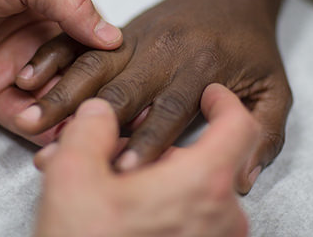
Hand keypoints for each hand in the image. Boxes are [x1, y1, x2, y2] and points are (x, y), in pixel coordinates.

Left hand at [0, 0, 121, 142]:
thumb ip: (71, 5)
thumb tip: (113, 37)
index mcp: (43, 5)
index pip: (83, 35)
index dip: (100, 53)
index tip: (118, 68)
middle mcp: (30, 38)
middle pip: (70, 70)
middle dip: (84, 87)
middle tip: (100, 103)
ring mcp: (9, 68)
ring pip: (47, 96)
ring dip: (65, 110)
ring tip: (84, 123)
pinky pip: (17, 114)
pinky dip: (37, 125)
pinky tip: (57, 133)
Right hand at [13, 0, 291, 192]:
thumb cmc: (252, 46)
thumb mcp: (276, 88)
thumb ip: (264, 131)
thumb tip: (244, 177)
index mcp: (203, 66)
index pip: (170, 109)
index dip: (146, 141)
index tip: (122, 169)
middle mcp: (165, 51)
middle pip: (121, 90)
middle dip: (88, 122)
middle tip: (56, 149)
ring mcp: (138, 38)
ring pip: (93, 67)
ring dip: (61, 94)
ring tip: (30, 119)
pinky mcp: (121, 32)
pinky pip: (82, 44)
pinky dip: (54, 59)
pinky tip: (29, 78)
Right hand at [34, 84, 259, 236]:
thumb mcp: (73, 177)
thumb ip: (90, 129)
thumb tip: (99, 111)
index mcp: (203, 185)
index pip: (239, 126)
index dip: (225, 102)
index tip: (211, 94)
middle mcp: (222, 216)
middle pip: (203, 159)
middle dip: (157, 148)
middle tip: (113, 150)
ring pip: (192, 191)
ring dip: (152, 180)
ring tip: (104, 185)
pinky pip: (191, 219)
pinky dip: (161, 207)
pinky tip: (120, 211)